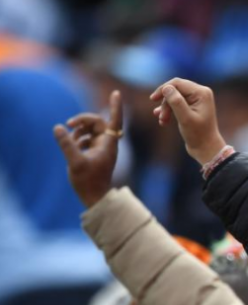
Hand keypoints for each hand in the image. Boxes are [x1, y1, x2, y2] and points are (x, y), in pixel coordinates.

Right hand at [53, 90, 122, 206]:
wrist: (94, 197)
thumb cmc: (89, 181)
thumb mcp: (75, 162)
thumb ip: (67, 144)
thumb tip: (59, 127)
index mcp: (108, 143)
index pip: (114, 120)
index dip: (115, 106)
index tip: (116, 93)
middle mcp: (107, 144)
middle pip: (97, 122)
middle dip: (83, 119)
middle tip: (69, 123)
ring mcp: (100, 148)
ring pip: (90, 130)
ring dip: (78, 130)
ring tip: (70, 139)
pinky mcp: (93, 153)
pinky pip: (86, 139)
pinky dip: (77, 139)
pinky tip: (72, 147)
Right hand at [150, 78, 226, 164]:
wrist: (206, 149)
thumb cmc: (198, 135)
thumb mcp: (185, 118)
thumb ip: (176, 102)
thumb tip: (166, 87)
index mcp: (201, 93)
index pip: (177, 83)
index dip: (163, 89)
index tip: (153, 99)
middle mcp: (201, 93)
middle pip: (175, 89)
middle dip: (165, 102)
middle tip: (161, 117)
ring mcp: (197, 99)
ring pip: (174, 97)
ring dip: (166, 108)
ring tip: (162, 120)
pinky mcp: (192, 106)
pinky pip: (176, 103)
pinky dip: (169, 111)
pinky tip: (163, 120)